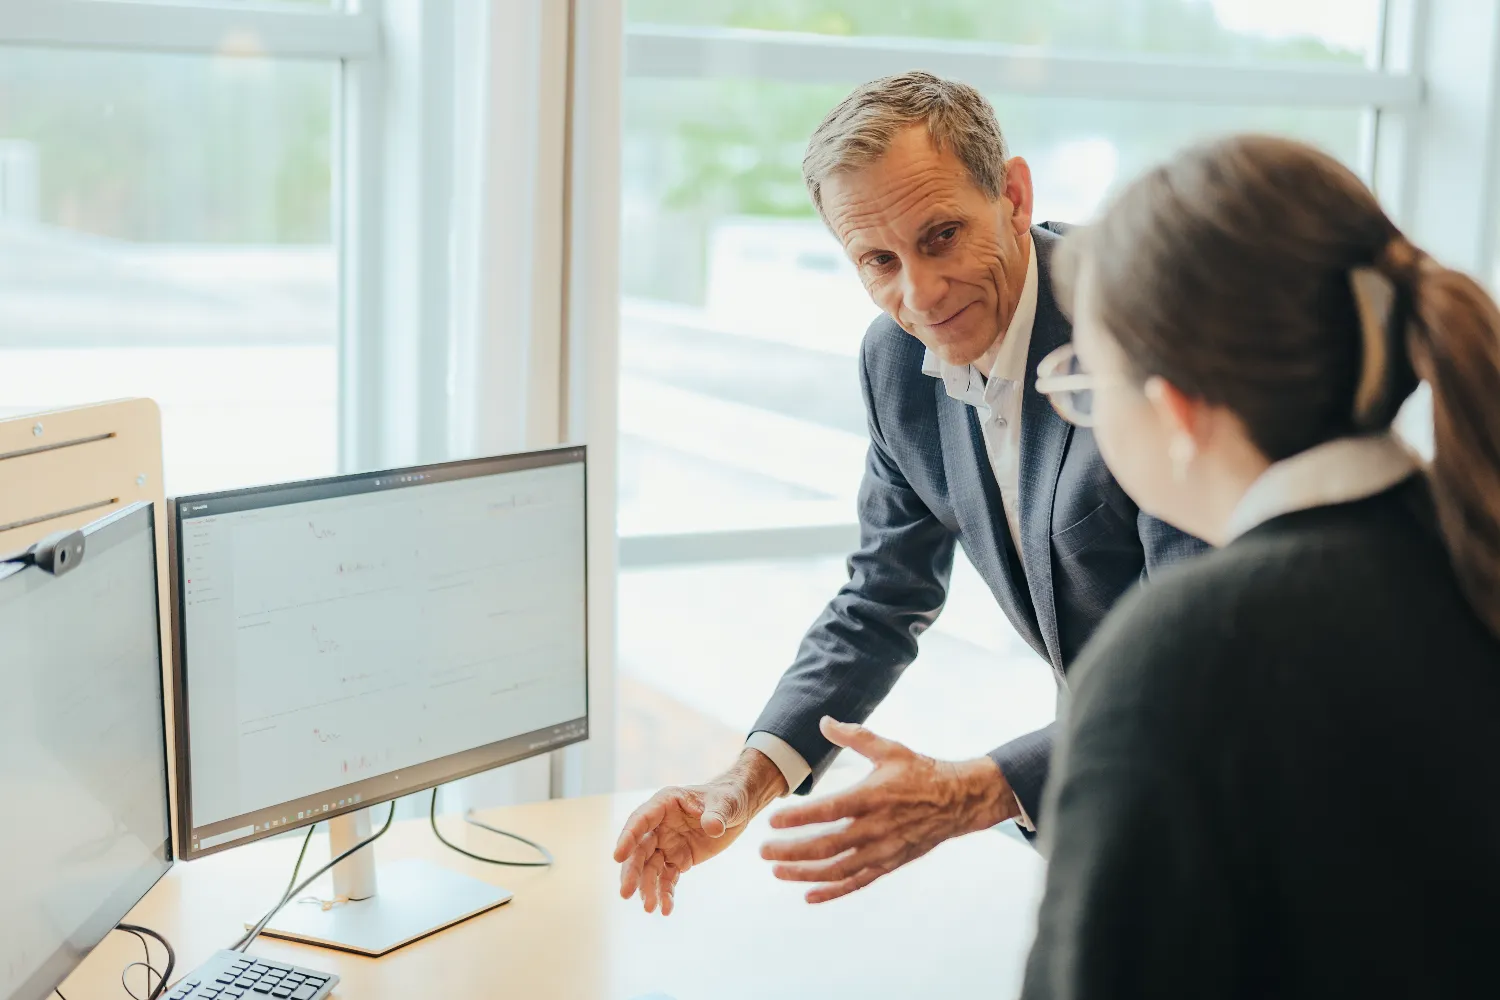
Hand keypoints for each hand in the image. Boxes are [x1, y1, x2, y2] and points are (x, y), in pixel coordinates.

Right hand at [613, 748, 786, 914]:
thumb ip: (717, 815)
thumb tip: (713, 827)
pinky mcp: (678, 859)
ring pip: (650, 868)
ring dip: (648, 887)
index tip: (618, 856)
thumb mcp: (726, 804)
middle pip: (640, 849)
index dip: (629, 837)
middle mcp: (660, 825)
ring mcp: (667, 843)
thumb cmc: (727, 798)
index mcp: (665, 803)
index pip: (641, 820)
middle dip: (632, 871)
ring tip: (651, 908)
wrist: (736, 810)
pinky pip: (667, 878)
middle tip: (626, 893)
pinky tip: (666, 909)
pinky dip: (665, 893)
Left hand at [762, 716, 1017, 903]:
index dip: (799, 818)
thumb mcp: (889, 748)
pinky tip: (808, 895)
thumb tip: (823, 721)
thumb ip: (854, 736)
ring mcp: (883, 851)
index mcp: (872, 797)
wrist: (957, 801)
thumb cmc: (919, 771)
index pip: (829, 811)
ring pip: (838, 870)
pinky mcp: (889, 864)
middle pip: (827, 846)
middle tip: (763, 852)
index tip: (772, 822)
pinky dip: (832, 891)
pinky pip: (857, 883)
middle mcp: (876, 828)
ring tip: (777, 871)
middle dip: (792, 851)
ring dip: (805, 874)